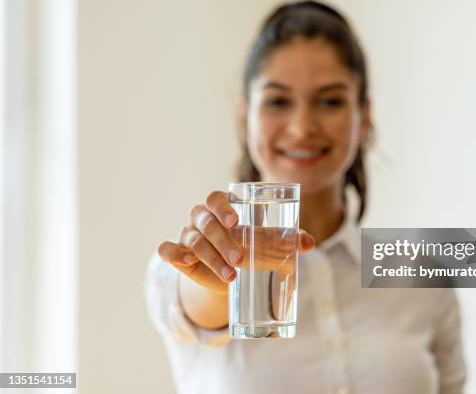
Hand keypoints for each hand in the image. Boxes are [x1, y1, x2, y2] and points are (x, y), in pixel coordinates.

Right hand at [157, 191, 314, 294]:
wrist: (229, 275)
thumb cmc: (249, 250)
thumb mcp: (266, 245)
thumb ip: (286, 241)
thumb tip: (308, 243)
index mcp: (223, 208)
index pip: (216, 198)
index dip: (223, 206)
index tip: (236, 220)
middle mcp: (202, 218)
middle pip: (205, 220)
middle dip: (222, 240)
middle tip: (240, 259)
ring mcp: (187, 235)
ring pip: (193, 240)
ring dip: (211, 257)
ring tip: (230, 276)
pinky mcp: (176, 254)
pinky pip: (167, 249)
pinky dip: (174, 253)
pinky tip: (186, 261)